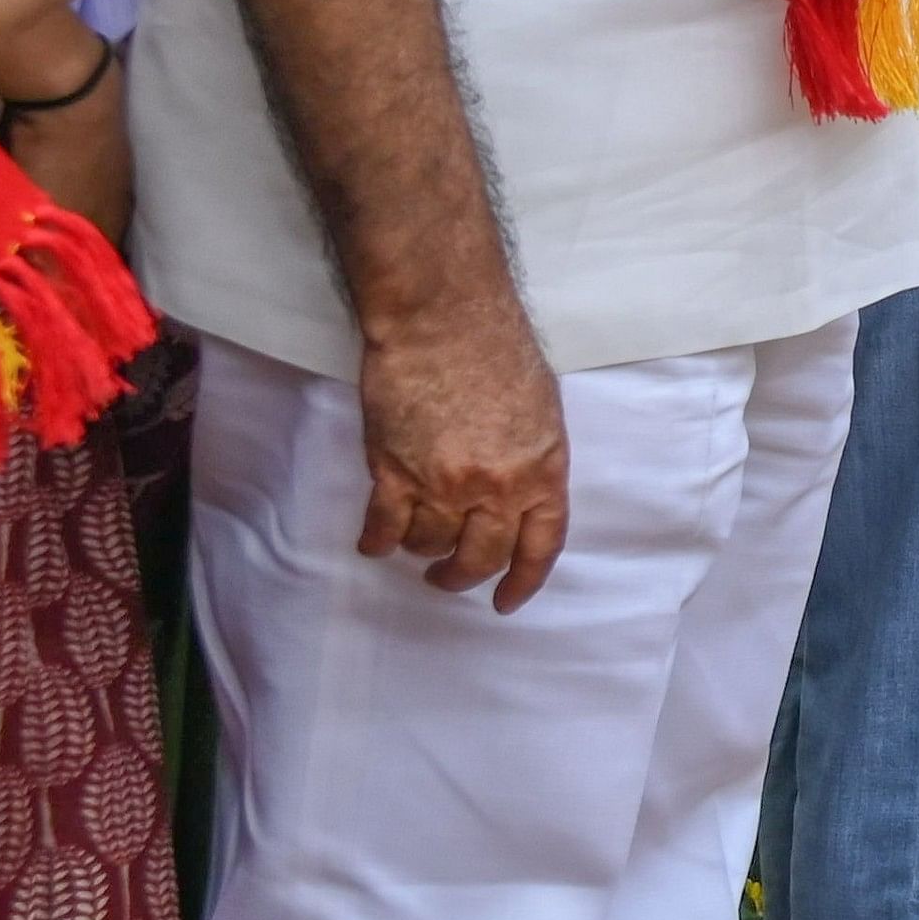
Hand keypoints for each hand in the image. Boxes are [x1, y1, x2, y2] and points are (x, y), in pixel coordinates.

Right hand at [355, 301, 569, 610]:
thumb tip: (517, 491)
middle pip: (481, 557)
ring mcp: (442, 484)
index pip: (541, 545)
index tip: (506, 601)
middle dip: (464, 576)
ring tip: (416, 544)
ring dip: (422, 552)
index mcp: (542, 470)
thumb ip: (531, 458)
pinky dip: (378, 542)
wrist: (443, 319)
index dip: (524, 580)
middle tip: (449, 578)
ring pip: (429, 545)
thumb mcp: (541, 409)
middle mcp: (496, 487)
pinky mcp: (393, 473)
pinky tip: (376, 543)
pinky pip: (384, 528)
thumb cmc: (497, 348)